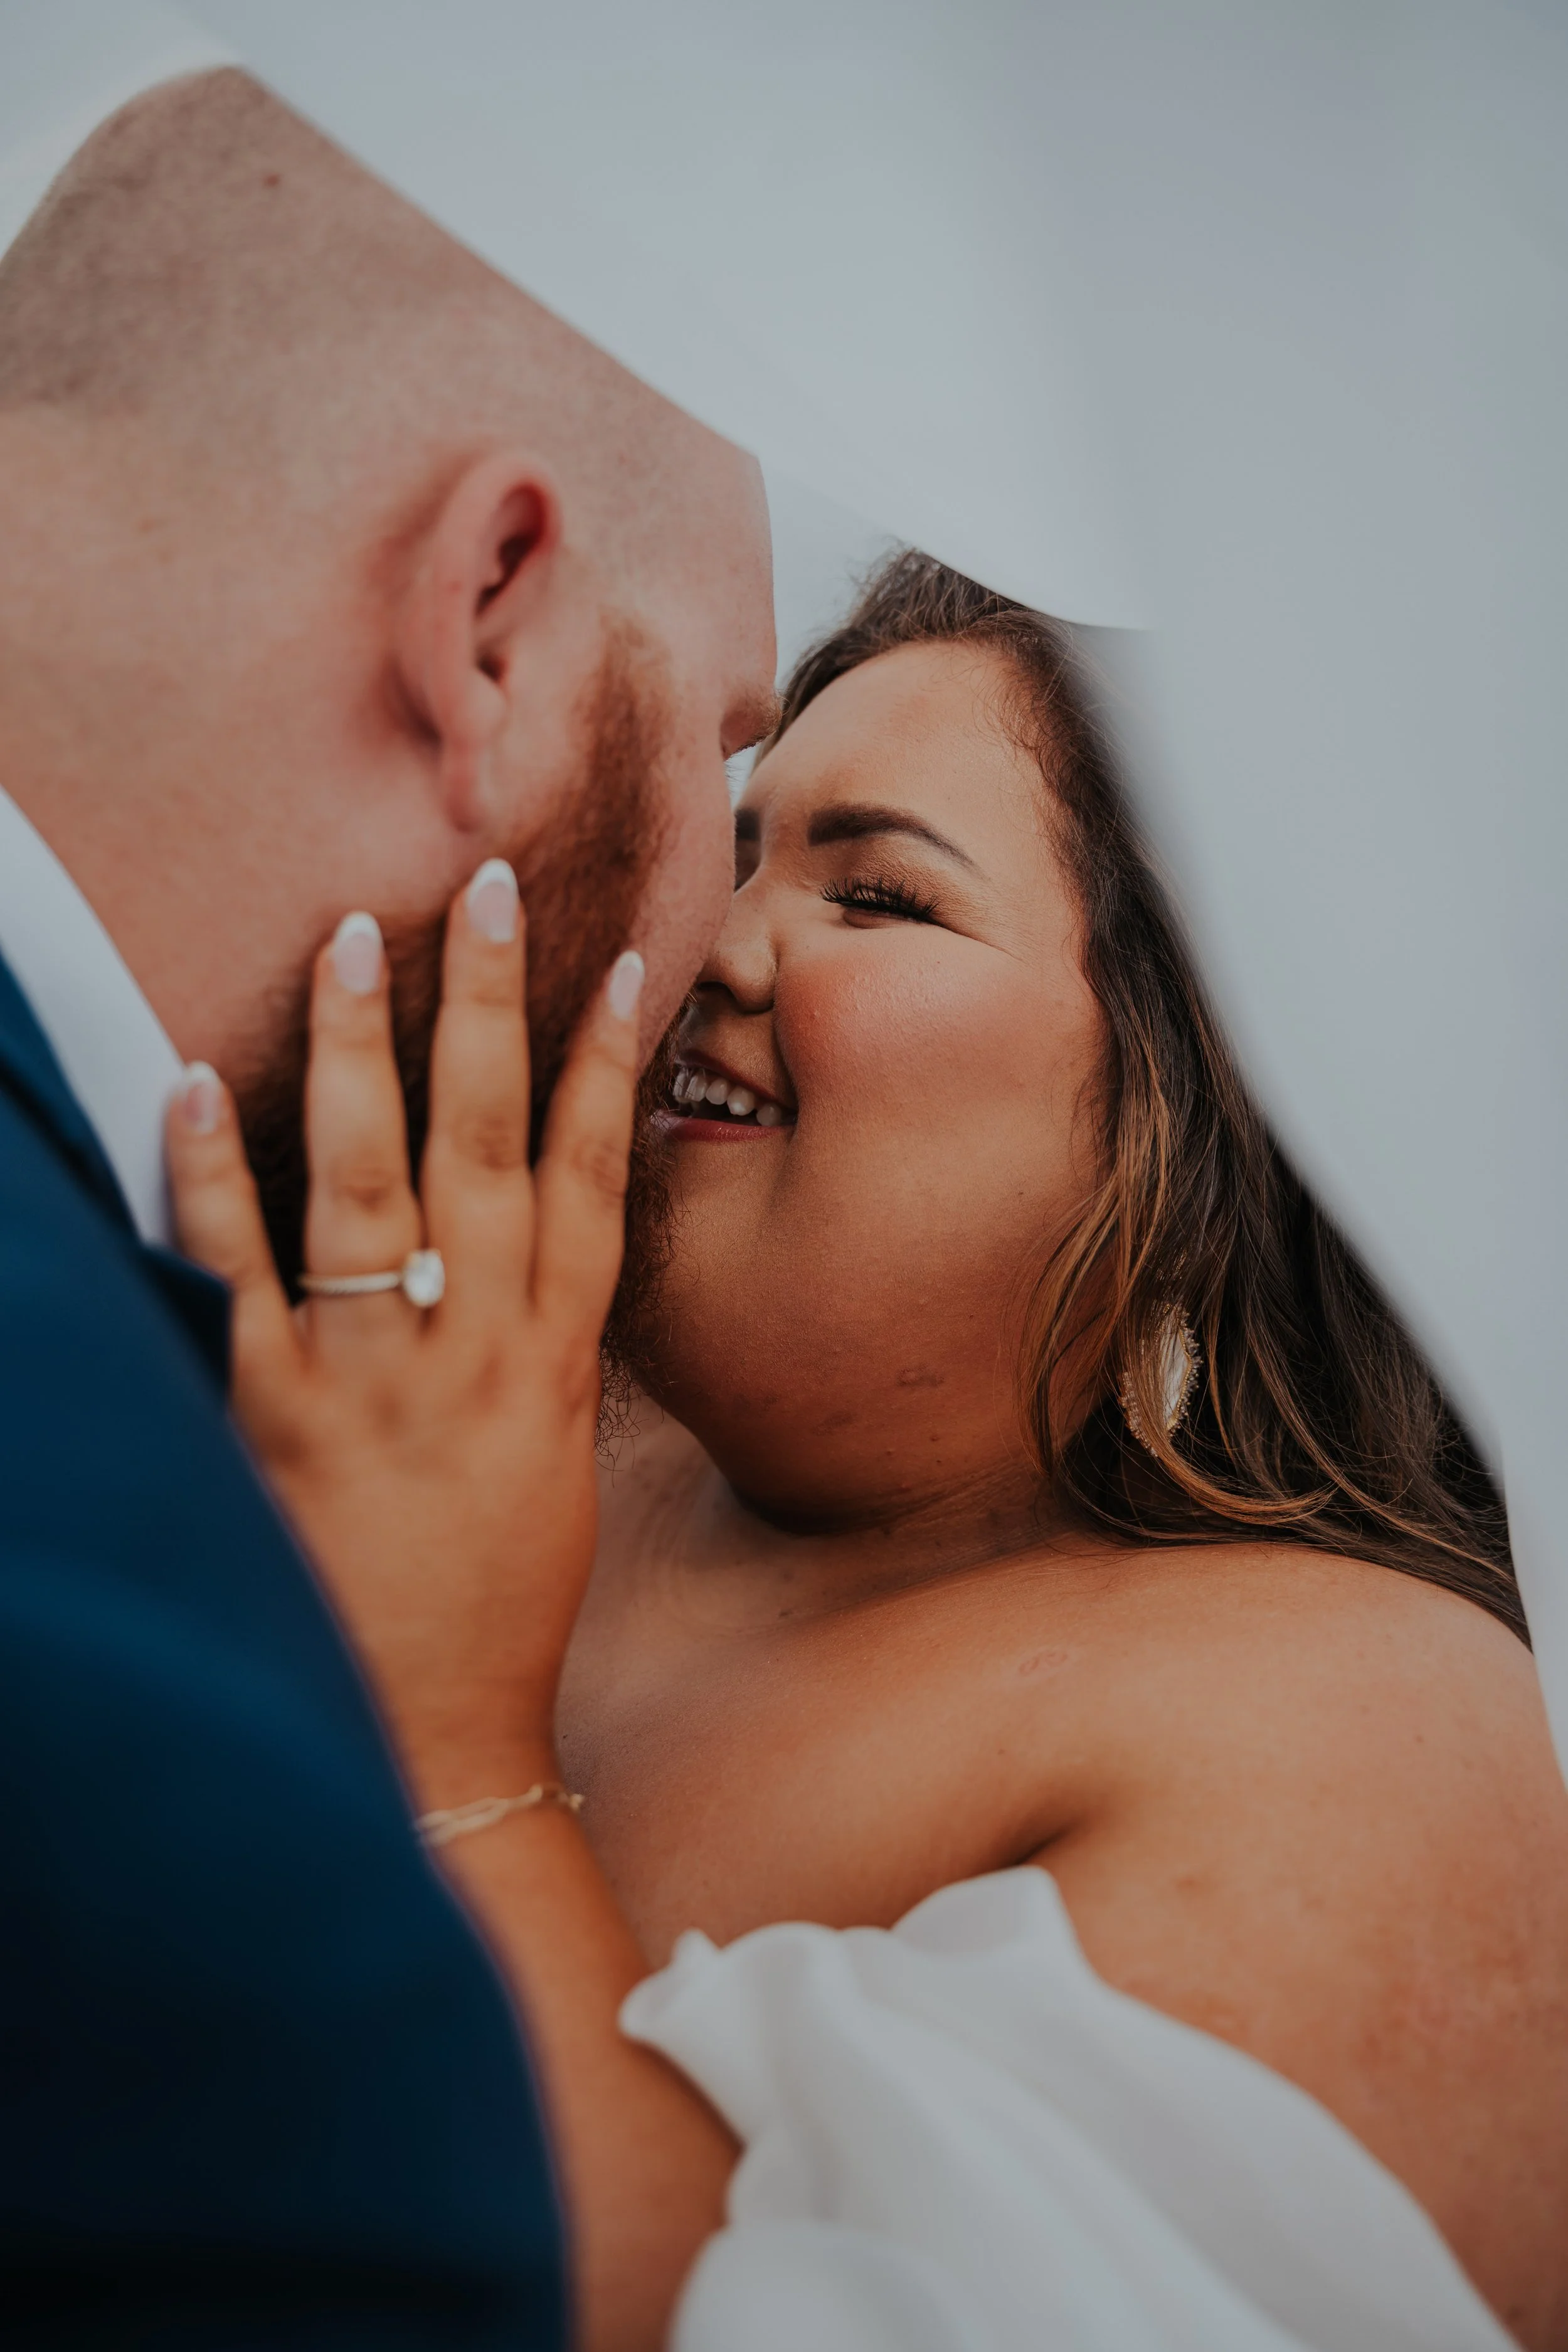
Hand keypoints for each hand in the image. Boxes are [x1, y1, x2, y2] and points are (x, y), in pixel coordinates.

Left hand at [165, 860, 644, 1803]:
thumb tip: (525, 1241)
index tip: (617, 965)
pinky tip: (199, 1088)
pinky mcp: (284, 1423)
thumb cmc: (503, 1598)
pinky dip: (220, 1183)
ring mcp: (382, 1382)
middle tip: (482, 889)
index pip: (594, 1180)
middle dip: (489, 1009)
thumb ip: (538, 1344)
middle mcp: (479, 1351)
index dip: (607, 1067)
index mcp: (555, 1360)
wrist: (447, 1738)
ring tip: (350, 939)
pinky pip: (246, 1283)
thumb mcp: (553, 1459)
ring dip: (366, 1053)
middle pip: (489, 1146)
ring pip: (378, 1186)